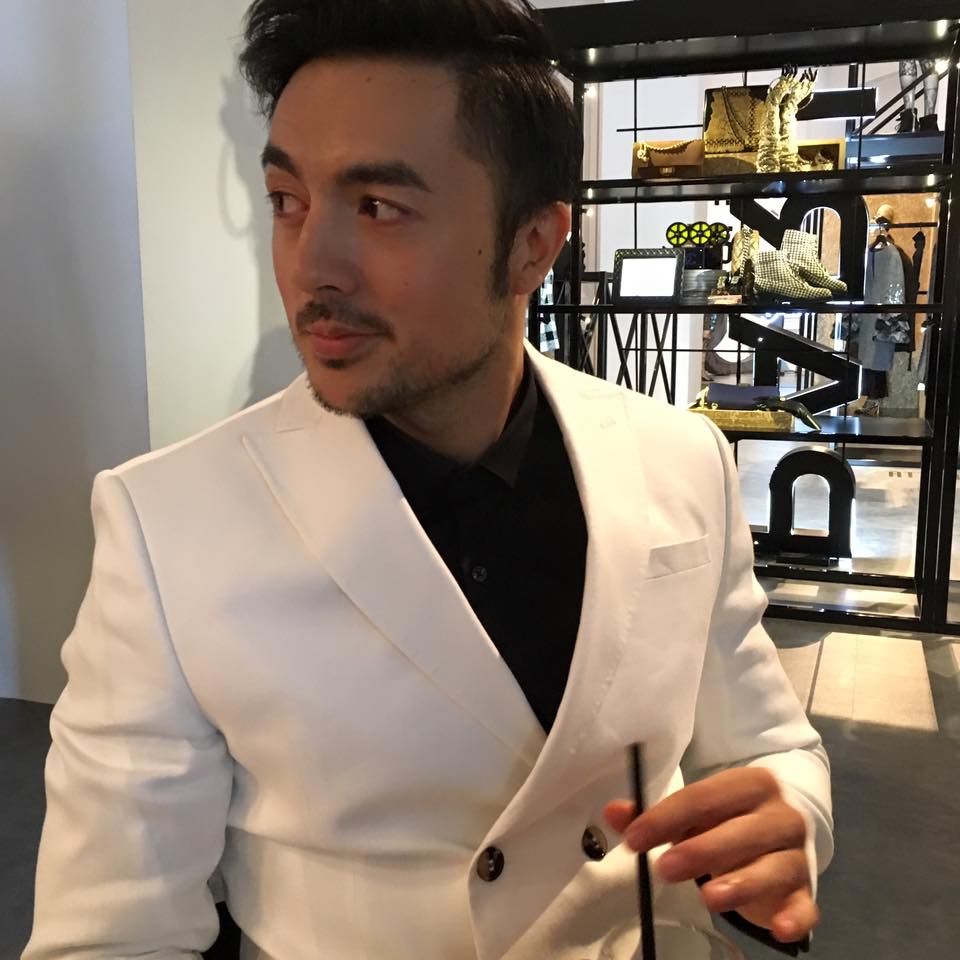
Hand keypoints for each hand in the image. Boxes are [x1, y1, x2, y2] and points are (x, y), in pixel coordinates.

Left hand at [604, 767, 816, 943]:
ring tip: (708, 897)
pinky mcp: (805, 891)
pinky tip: (778, 929)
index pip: (706, 797)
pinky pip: (805, 906)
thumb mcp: (692, 813)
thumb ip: (653, 815)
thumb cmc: (727, 819)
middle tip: (666, 868)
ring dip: (742, 882)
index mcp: (750, 784)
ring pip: (774, 867)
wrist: (778, 833)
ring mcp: (796, 853)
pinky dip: (795, 917)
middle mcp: (780, 814)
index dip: (668, 816)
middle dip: (702, 849)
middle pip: (742, 830)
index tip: (635, 838)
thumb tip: (613, 814)